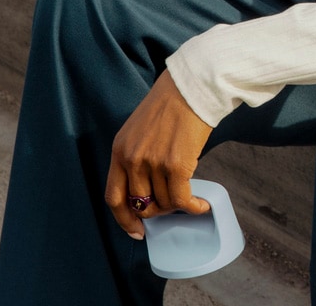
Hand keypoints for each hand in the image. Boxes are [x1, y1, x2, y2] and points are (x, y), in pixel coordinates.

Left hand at [105, 70, 213, 239]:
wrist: (192, 85)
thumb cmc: (172, 102)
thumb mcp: (140, 129)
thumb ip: (137, 156)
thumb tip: (148, 188)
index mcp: (120, 150)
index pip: (114, 197)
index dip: (124, 219)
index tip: (136, 231)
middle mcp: (132, 159)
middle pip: (140, 204)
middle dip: (157, 211)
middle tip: (171, 207)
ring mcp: (153, 163)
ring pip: (163, 203)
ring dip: (178, 207)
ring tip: (190, 200)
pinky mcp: (176, 165)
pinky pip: (182, 199)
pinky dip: (192, 206)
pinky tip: (201, 204)